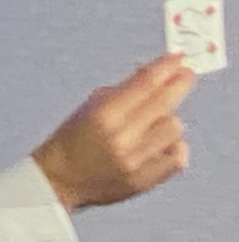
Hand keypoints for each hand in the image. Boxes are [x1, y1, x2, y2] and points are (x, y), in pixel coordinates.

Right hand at [31, 54, 194, 210]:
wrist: (56, 183)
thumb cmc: (69, 142)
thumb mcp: (88, 109)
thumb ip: (122, 93)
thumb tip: (158, 75)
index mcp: (101, 117)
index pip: (143, 85)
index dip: (165, 68)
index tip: (177, 59)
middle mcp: (119, 139)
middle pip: (163, 104)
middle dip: (178, 85)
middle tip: (185, 75)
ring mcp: (133, 162)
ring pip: (174, 128)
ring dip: (167, 121)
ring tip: (154, 123)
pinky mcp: (142, 181)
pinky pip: (177, 158)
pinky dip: (174, 147)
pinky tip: (162, 145)